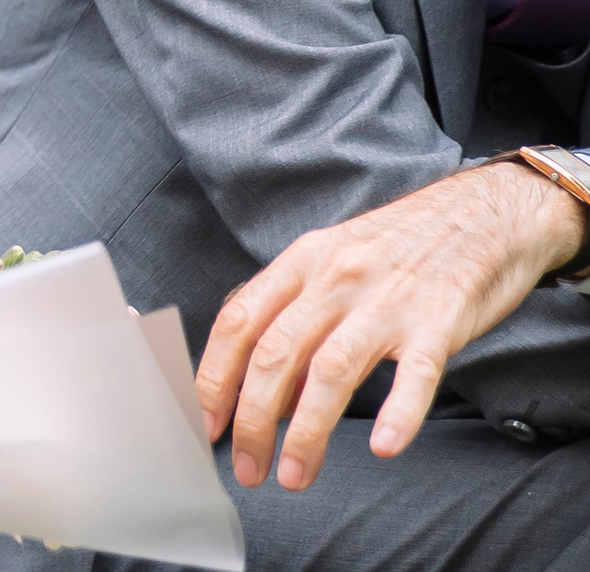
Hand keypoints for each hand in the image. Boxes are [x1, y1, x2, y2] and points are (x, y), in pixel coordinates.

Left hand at [196, 161, 585, 491]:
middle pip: (276, 354)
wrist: (482, 213)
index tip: (206, 425)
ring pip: (332, 370)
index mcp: (302, 261)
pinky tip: (384, 447)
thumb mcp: (331, 258)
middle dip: (254, 420)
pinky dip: (398, 413)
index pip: (238, 322)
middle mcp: (336, 278)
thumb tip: (257, 377)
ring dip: (307, 432)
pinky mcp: (441, 321)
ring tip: (295, 475)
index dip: (214, 377)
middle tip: (249, 468)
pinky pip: (416, 373)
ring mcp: (388, 300)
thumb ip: (292, 308)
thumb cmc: (399, 246)